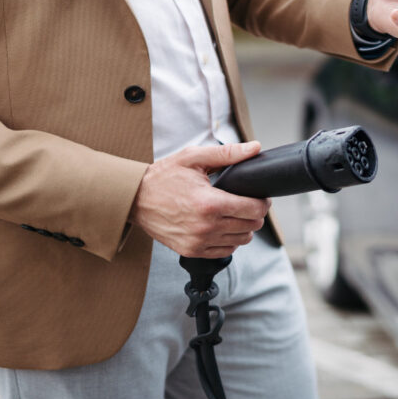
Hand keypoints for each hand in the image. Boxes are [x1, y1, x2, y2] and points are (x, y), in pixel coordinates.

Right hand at [129, 141, 270, 257]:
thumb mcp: (194, 158)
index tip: (260, 196)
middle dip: (255, 213)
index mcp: (209, 203)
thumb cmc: (163, 177)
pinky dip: (230, 240)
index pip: (254, 210)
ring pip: (241, 241)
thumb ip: (227, 154)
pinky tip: (223, 226)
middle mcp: (206, 227)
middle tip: (248, 202)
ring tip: (235, 213)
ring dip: (244, 227)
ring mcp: (198, 242)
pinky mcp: (192, 251)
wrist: (135, 199)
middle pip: (251, 227)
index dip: (263, 202)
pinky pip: (225, 251)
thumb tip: (255, 148)